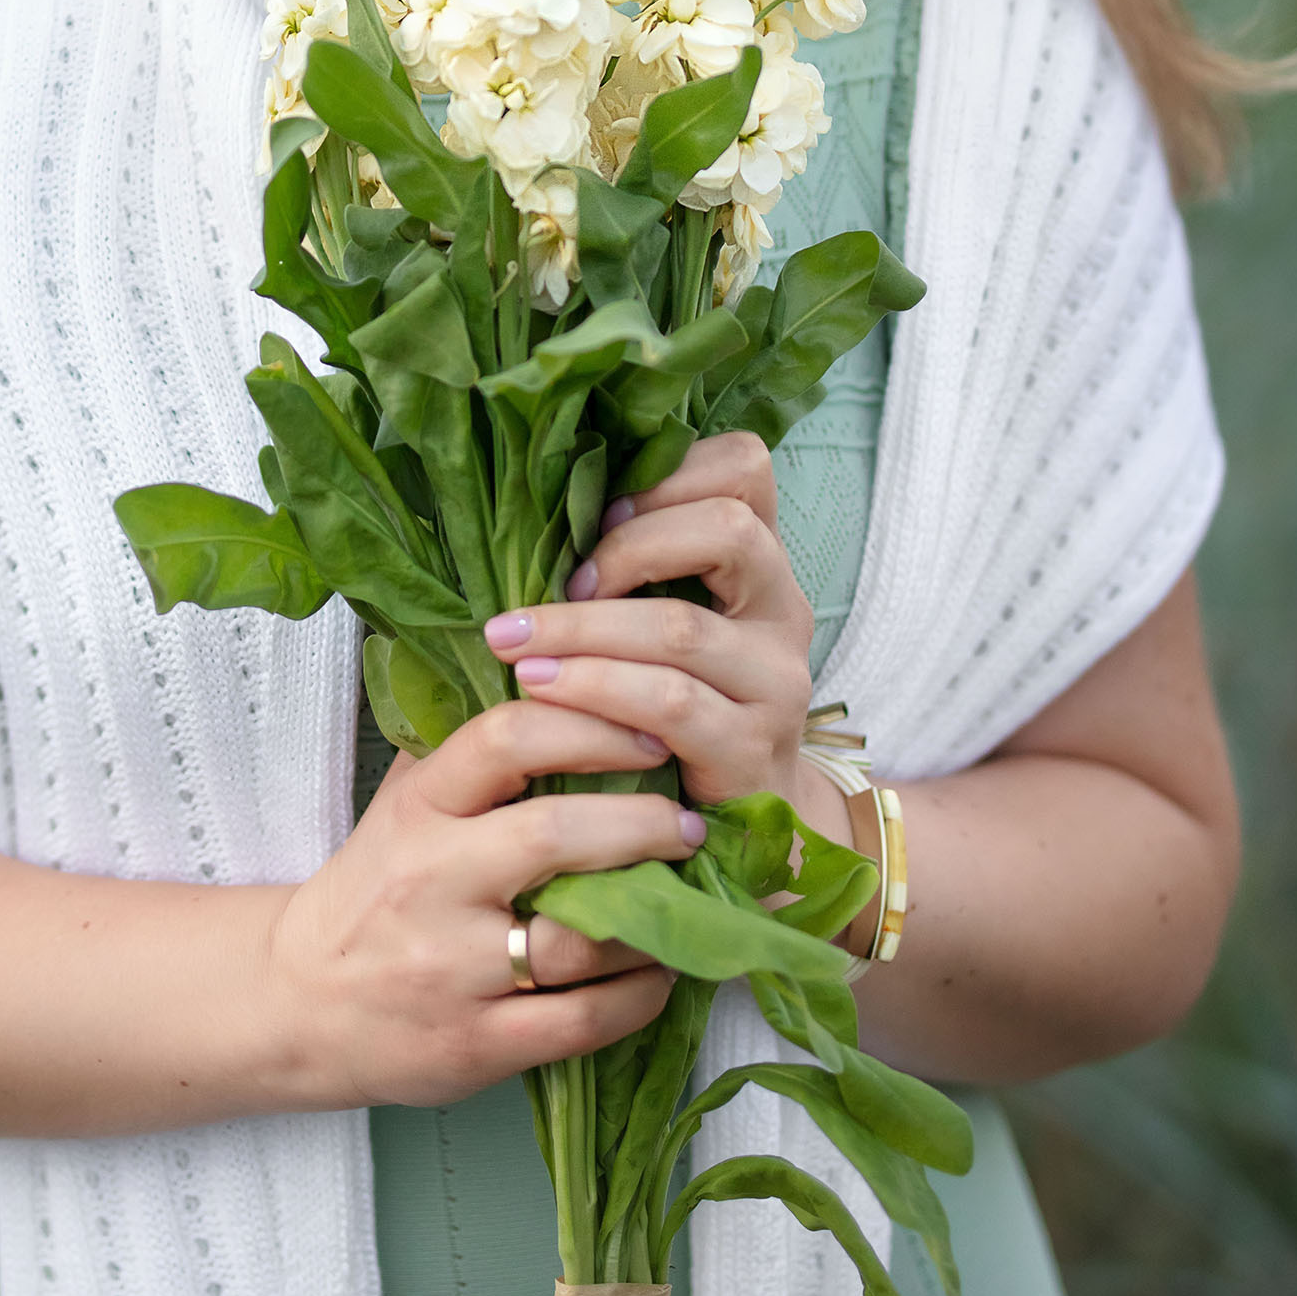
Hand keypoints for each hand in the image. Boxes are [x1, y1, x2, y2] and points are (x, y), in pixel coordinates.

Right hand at [267, 701, 706, 1110]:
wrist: (299, 1004)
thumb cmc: (370, 893)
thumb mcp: (402, 806)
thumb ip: (471, 755)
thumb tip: (564, 685)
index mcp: (418, 809)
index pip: (507, 740)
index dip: (592, 727)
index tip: (650, 736)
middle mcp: (433, 881)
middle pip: (557, 835)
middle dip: (645, 824)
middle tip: (688, 823)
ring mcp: (455, 969)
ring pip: (584, 937)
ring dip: (655, 918)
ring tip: (684, 900)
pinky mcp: (478, 1044)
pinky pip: (585, 1019)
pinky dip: (640, 993)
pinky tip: (658, 970)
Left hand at [481, 433, 827, 820]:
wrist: (742, 829)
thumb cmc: (675, 709)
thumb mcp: (666, 625)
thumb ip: (633, 569)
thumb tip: (528, 511)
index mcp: (760, 562)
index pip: (745, 466)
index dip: (668, 474)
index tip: (597, 516)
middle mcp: (781, 610)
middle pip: (728, 529)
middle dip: (626, 546)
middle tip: (561, 585)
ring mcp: (776, 681)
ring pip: (681, 627)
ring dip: (583, 630)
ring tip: (514, 643)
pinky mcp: (752, 748)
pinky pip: (671, 703)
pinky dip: (597, 690)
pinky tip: (543, 691)